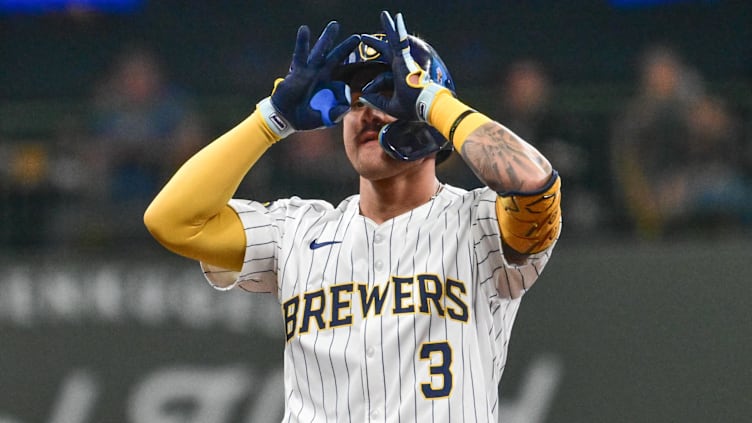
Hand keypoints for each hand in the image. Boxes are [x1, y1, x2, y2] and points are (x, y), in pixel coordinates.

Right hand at [258, 21, 359, 137]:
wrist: (287, 118)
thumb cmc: (306, 118)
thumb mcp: (324, 118)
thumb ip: (335, 114)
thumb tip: (347, 108)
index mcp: (331, 85)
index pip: (345, 73)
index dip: (354, 66)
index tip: (366, 62)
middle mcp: (322, 75)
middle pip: (336, 57)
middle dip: (346, 47)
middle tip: (358, 37)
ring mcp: (310, 71)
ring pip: (320, 51)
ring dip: (327, 38)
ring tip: (335, 26)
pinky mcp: (298, 71)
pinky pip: (300, 54)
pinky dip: (302, 42)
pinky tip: (304, 29)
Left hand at [358, 11, 450, 121]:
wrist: (425, 106)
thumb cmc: (413, 108)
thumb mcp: (391, 106)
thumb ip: (377, 101)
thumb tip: (362, 97)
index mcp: (398, 78)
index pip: (383, 75)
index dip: (374, 84)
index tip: (365, 90)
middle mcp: (401, 67)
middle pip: (387, 51)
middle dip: (376, 44)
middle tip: (364, 37)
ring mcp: (403, 60)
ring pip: (394, 40)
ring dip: (389, 27)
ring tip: (384, 15)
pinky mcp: (405, 57)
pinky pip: (400, 40)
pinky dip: (398, 29)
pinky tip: (395, 17)